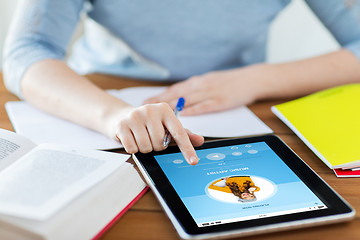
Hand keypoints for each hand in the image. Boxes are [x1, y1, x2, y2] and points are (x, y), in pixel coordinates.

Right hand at [111, 103, 203, 164]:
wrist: (121, 116)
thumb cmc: (148, 123)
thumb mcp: (166, 125)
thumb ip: (183, 133)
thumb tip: (200, 140)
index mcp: (165, 110)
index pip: (179, 132)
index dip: (187, 149)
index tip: (193, 161)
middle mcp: (151, 110)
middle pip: (160, 143)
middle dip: (156, 146)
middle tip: (151, 138)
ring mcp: (135, 116)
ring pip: (146, 147)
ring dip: (145, 148)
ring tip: (141, 137)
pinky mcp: (122, 125)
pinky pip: (132, 148)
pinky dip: (133, 148)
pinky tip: (132, 138)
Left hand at [144, 64, 268, 114]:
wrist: (252, 79)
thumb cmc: (230, 81)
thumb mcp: (211, 80)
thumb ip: (196, 88)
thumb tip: (181, 96)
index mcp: (198, 81)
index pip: (175, 89)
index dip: (160, 95)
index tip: (147, 101)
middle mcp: (201, 85)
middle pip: (177, 94)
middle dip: (160, 101)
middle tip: (145, 108)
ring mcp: (211, 93)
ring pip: (187, 100)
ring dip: (171, 107)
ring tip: (158, 113)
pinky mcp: (221, 101)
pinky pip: (204, 106)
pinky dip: (192, 110)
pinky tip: (183, 116)